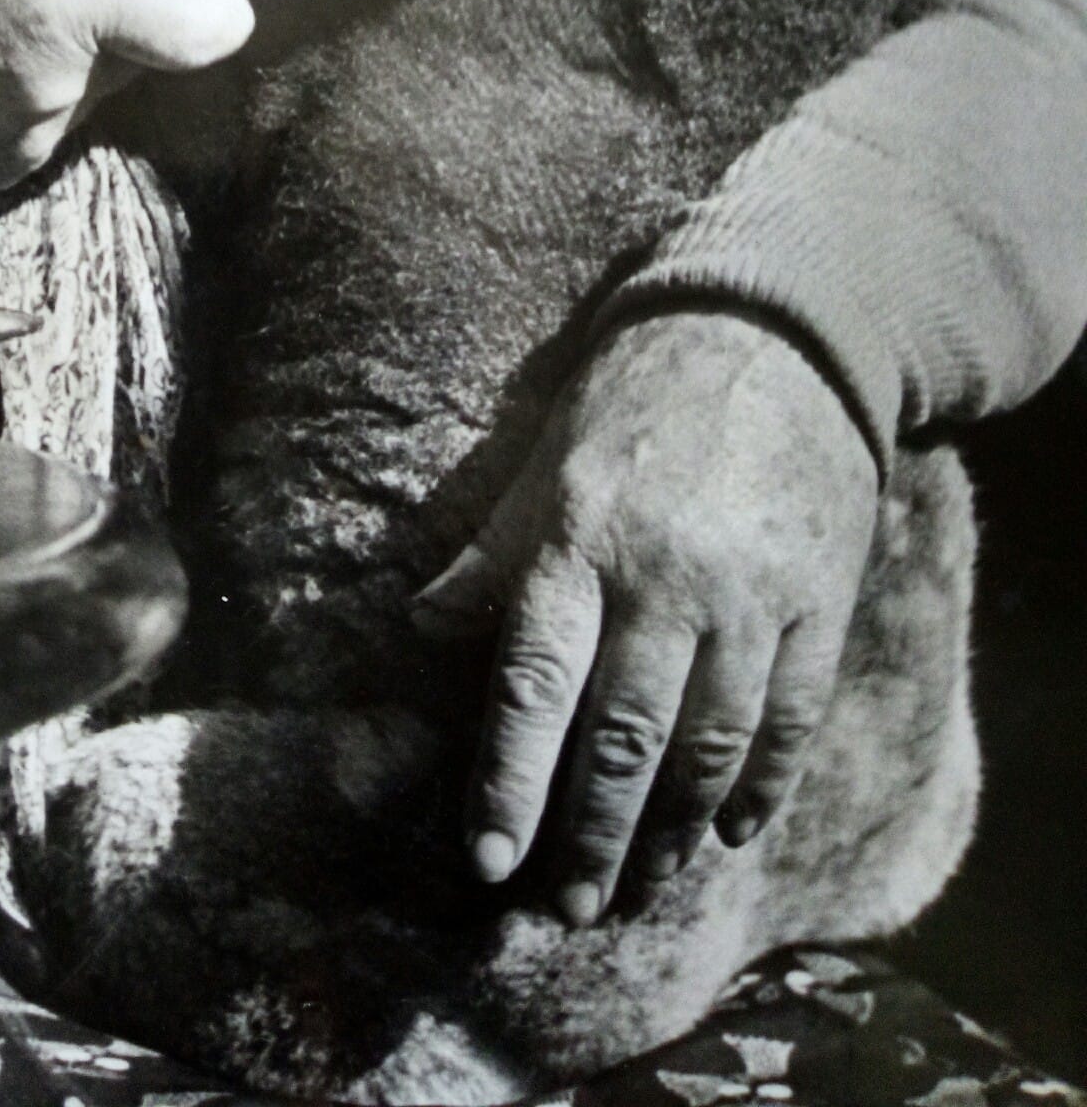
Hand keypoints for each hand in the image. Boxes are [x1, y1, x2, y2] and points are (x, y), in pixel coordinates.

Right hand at [0, 0, 251, 187]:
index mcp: (58, 8)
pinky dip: (29, 94)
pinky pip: (52, 123)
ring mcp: (29, 140)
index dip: (216, 6)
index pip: (200, 31)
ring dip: (70, 57)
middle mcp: (55, 88)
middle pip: (144, 53)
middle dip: (117, 17)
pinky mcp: (2, 174)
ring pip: (95, 88)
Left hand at [413, 311, 877, 924]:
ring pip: (709, 746)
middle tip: (566, 906)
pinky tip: (732, 833)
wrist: (769, 332)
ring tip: (638, 883)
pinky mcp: (821, 600)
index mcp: (580, 539)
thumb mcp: (543, 459)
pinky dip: (760, 786)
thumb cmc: (632, 400)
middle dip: (589, 834)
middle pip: (623, 738)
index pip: (535, 683)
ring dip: (671, 830)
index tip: (487, 859)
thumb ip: (489, 554)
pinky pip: (790, 719)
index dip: (509, 780)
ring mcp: (752, 594)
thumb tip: (417, 626)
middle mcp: (665, 577)